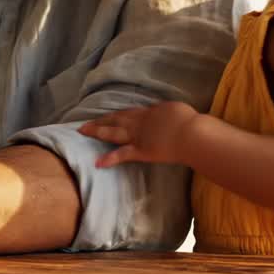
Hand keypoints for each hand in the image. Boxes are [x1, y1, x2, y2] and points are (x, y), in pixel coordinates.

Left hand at [77, 101, 199, 167]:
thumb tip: (163, 113)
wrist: (190, 133)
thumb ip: (165, 112)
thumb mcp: (175, 110)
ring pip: (113, 132)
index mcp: (148, 112)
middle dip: (100, 121)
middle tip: (85, 123)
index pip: (128, 113)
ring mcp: (137, 136)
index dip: (116, 114)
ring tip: (82, 131)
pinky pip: (122, 154)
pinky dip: (109, 158)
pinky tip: (97, 162)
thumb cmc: (187, 120)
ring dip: (97, 131)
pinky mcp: (140, 151)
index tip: (108, 116)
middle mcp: (139, 122)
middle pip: (115, 119)